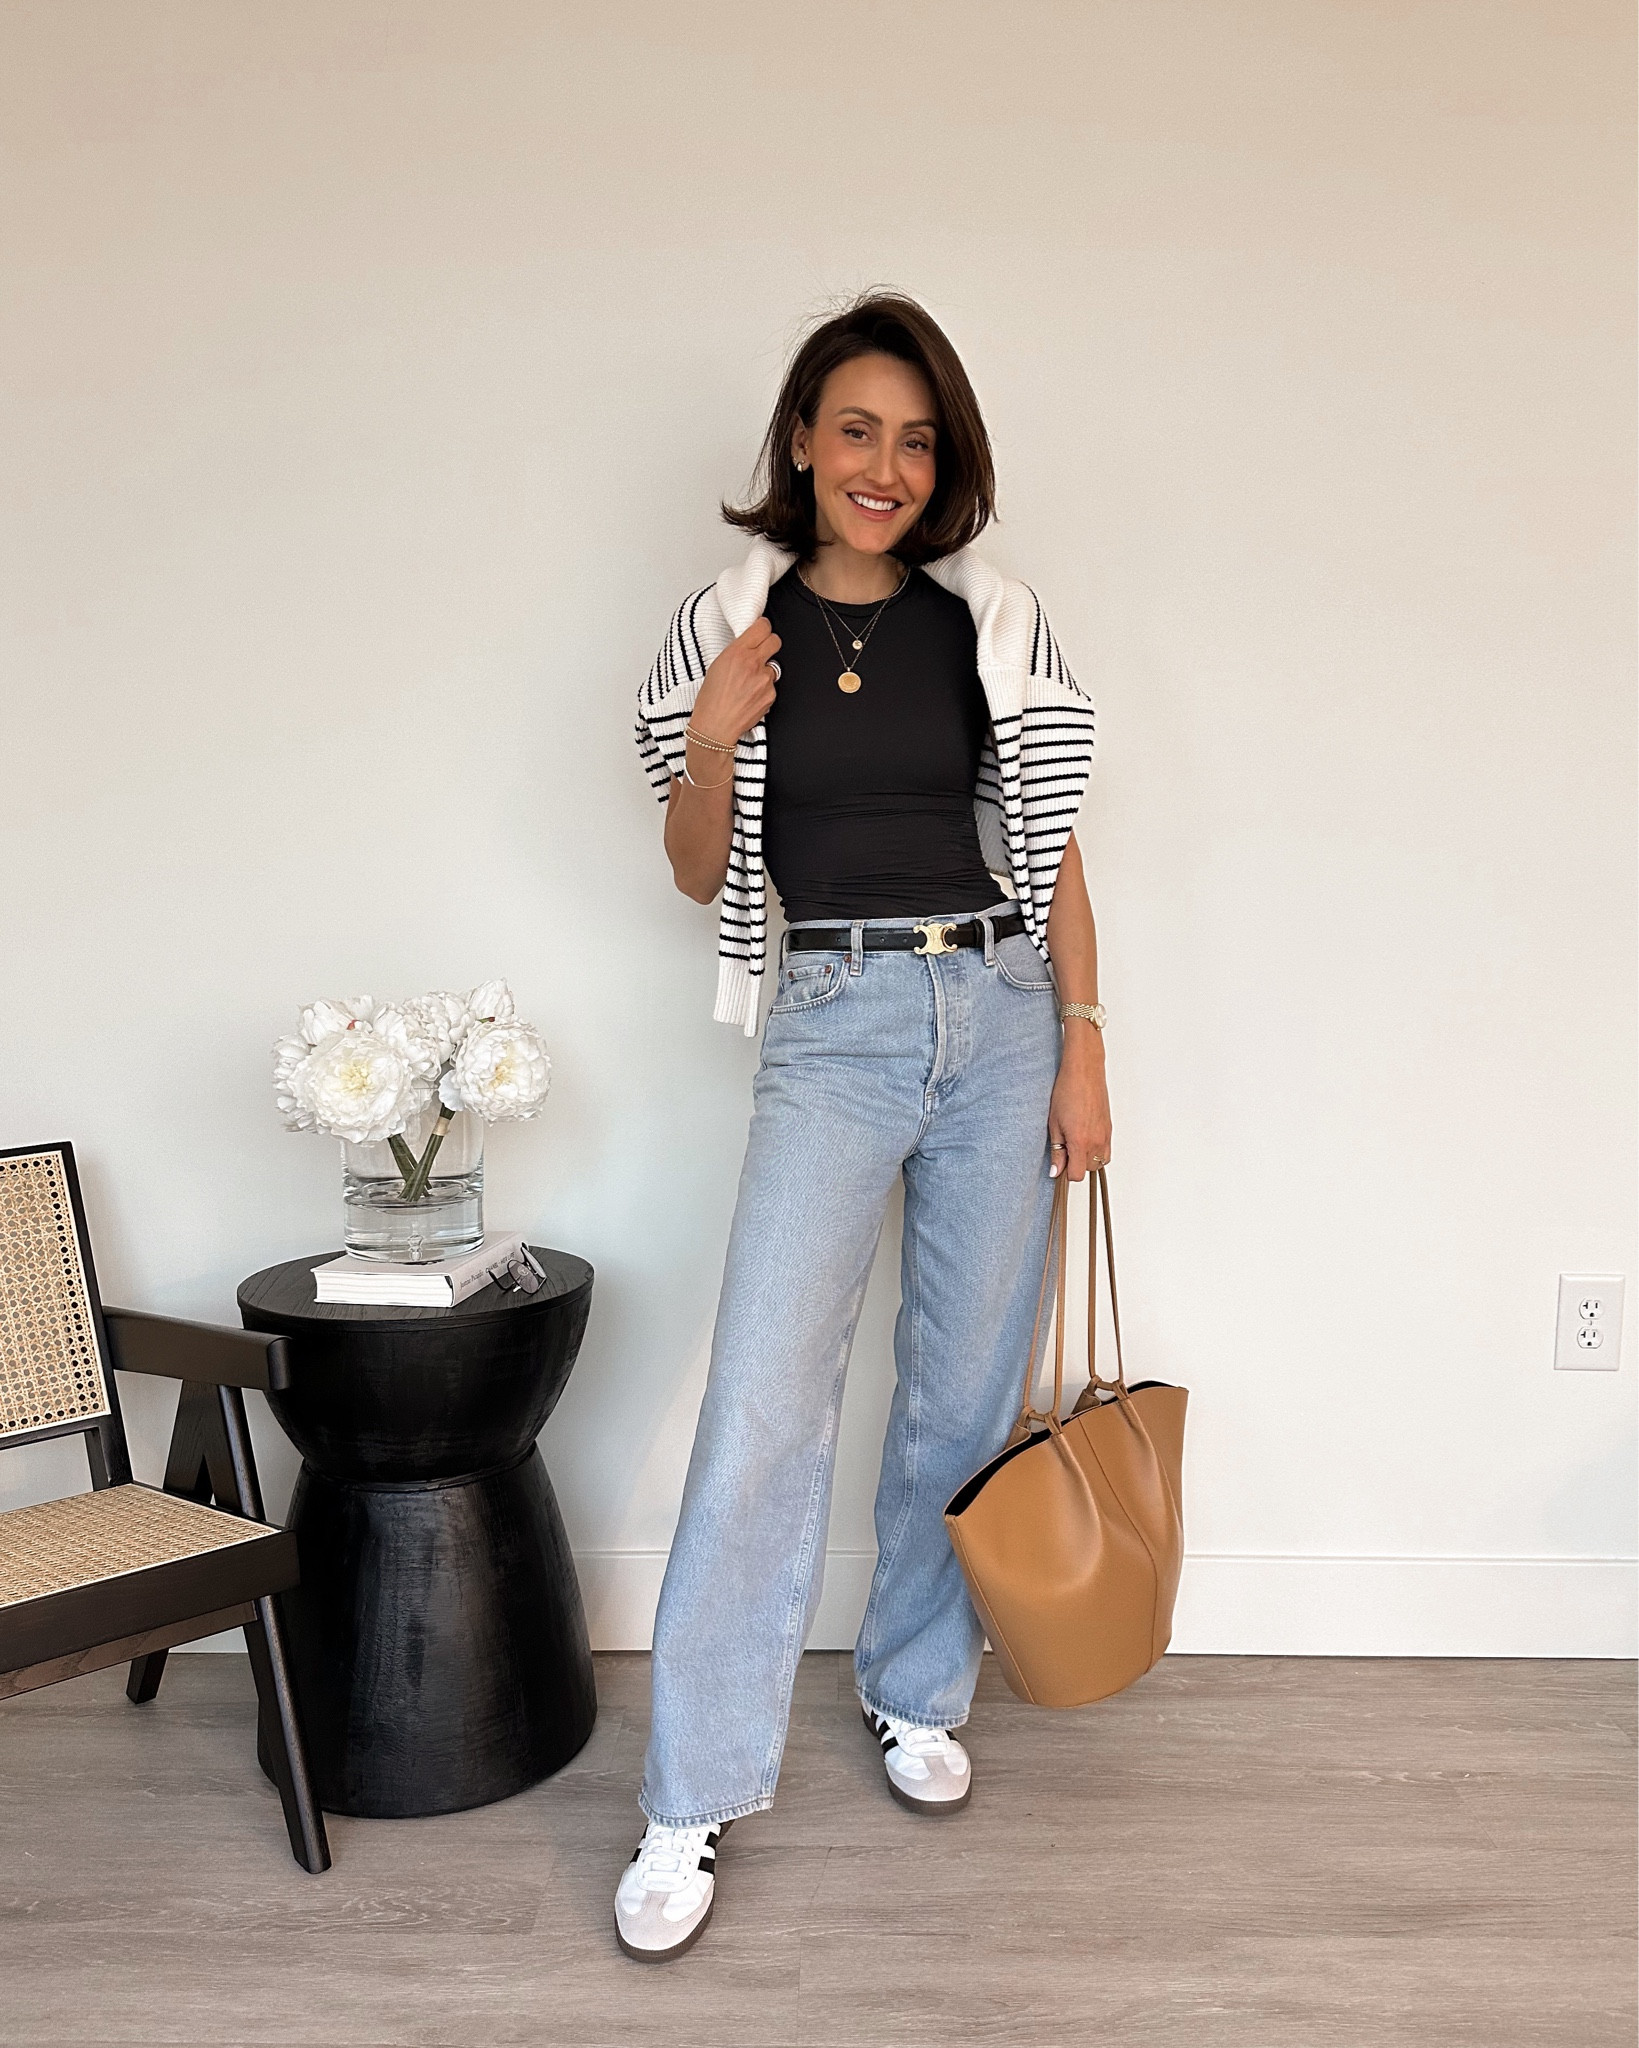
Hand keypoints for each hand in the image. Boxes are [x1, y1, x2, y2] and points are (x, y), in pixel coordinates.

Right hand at [690, 617, 781, 746]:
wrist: (715, 726)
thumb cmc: (710, 700)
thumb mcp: (717, 666)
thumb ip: (736, 652)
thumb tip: (748, 645)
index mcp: (737, 653)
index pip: (762, 627)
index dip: (763, 627)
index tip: (761, 629)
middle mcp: (753, 664)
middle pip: (775, 641)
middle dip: (769, 644)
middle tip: (761, 651)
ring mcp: (765, 680)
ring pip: (774, 666)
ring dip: (764, 671)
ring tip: (748, 683)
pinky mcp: (771, 695)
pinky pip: (772, 685)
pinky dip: (764, 689)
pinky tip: (750, 696)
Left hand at [1047, 1034, 1110, 1180]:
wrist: (1084, 1072)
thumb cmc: (1067, 1092)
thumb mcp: (1054, 1123)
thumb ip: (1056, 1150)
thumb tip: (1056, 1171)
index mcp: (1080, 1141)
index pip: (1076, 1175)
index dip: (1065, 1173)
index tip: (1059, 1164)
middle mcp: (1096, 1141)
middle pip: (1088, 1170)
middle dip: (1076, 1164)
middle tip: (1065, 1147)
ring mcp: (1105, 1135)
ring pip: (1099, 1162)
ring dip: (1087, 1159)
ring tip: (1075, 1143)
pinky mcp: (1109, 1129)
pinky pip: (1106, 1151)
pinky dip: (1097, 1151)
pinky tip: (1085, 1138)